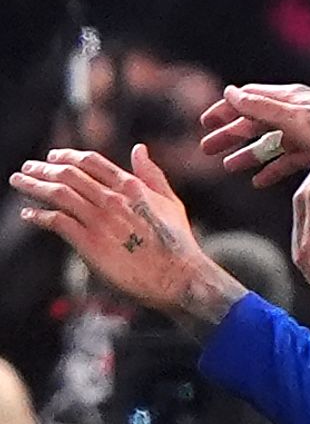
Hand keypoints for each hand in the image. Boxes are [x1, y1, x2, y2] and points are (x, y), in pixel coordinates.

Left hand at [11, 146, 245, 331]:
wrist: (176, 274)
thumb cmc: (177, 241)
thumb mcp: (170, 201)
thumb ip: (152, 173)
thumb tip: (140, 148)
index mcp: (132, 186)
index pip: (92, 162)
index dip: (68, 156)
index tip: (52, 156)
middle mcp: (113, 199)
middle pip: (69, 175)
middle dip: (43, 169)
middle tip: (27, 167)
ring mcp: (99, 220)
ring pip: (58, 194)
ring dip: (34, 186)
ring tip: (18, 181)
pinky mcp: (89, 243)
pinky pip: (57, 222)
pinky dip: (39, 215)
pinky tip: (28, 214)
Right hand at [200, 84, 309, 187]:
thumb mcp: (292, 117)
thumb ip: (260, 107)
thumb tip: (230, 92)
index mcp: (289, 100)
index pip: (249, 99)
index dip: (226, 109)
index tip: (205, 122)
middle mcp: (295, 113)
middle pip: (255, 122)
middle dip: (230, 134)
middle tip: (206, 149)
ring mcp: (306, 132)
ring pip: (269, 142)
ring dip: (247, 153)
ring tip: (228, 166)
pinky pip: (288, 159)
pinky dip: (272, 168)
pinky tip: (258, 181)